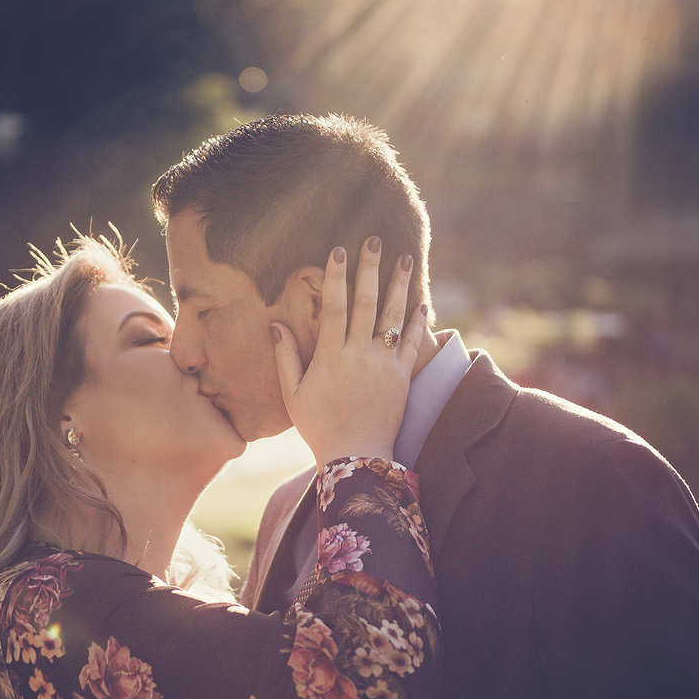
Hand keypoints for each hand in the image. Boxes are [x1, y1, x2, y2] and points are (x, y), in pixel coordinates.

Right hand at [272, 237, 426, 465]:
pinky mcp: (402, 378)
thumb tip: (276, 326)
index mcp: (330, 357)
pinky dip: (418, 321)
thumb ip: (285, 358)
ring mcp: (384, 366)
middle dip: (370, 269)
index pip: (334, 308)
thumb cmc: (319, 427)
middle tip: (376, 240)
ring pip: (393, 318)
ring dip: (399, 285)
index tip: (339, 250)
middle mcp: (359, 356)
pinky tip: (421, 300)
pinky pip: (412, 344)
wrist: (356, 458)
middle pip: (366, 303)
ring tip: (405, 259)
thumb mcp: (293, 394)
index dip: (337, 277)